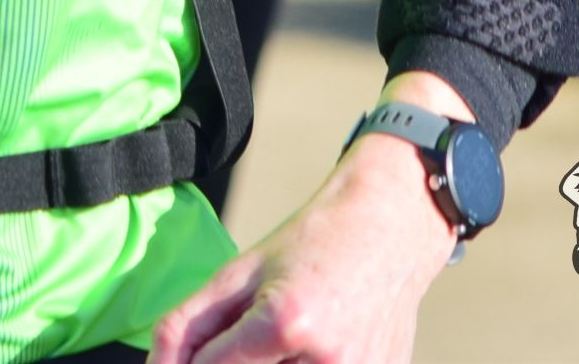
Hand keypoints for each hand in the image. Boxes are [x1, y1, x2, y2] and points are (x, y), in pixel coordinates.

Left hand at [149, 136, 459, 363]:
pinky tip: (318, 339)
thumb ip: (187, 325)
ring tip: (287, 331)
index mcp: (286, 323)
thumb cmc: (314, 242)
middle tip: (253, 327)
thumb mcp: (239, 273)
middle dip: (236, 361)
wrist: (392, 228)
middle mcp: (328, 361)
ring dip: (269, 363)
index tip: (186, 357)